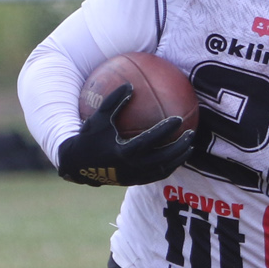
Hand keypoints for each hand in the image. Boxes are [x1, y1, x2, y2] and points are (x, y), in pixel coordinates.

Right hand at [55, 82, 193, 186]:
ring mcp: (135, 177)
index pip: (150, 140)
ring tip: (189, 147)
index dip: (166, 130)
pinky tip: (175, 157)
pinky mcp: (134, 182)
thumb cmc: (88, 138)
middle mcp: (132, 167)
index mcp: (124, 152)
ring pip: (163, 170)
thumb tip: (130, 85)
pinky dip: (168, 167)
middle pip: (163, 158)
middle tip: (191, 134)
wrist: (77, 165)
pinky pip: (157, 175)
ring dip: (178, 159)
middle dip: (179, 147)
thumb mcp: (98, 118)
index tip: (178, 119)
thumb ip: (114, 102)